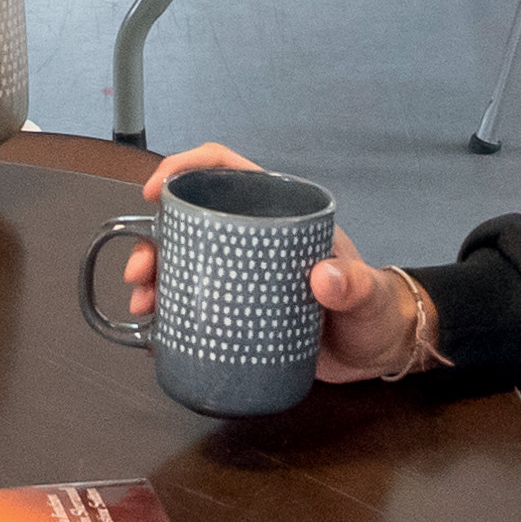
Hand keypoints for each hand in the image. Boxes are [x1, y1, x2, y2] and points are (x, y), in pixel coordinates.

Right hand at [119, 146, 435, 379]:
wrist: (380, 352)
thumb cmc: (377, 311)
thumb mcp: (368, 296)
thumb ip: (354, 284)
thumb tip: (326, 277)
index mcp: (282, 215)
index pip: (227, 171)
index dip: (186, 168)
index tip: (154, 190)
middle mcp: (256, 241)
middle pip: (192, 224)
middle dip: (154, 241)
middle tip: (140, 273)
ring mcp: (245, 277)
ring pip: (186, 266)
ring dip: (155, 280)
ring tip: (144, 307)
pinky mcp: (240, 313)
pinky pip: (196, 306)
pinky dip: (170, 315)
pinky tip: (156, 333)